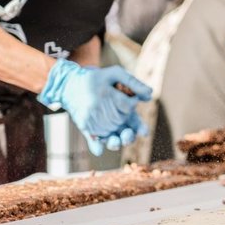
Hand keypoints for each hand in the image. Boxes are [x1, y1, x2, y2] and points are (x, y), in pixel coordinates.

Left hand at [37, 59, 151, 155]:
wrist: (75, 83)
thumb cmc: (99, 78)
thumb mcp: (117, 75)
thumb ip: (133, 83)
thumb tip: (150, 94)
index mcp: (127, 112)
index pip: (137, 124)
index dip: (142, 129)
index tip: (144, 132)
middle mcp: (118, 123)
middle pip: (127, 136)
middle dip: (128, 138)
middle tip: (126, 136)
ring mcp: (104, 128)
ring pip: (113, 141)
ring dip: (115, 144)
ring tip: (114, 142)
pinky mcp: (91, 132)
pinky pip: (95, 143)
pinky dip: (97, 148)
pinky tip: (98, 149)